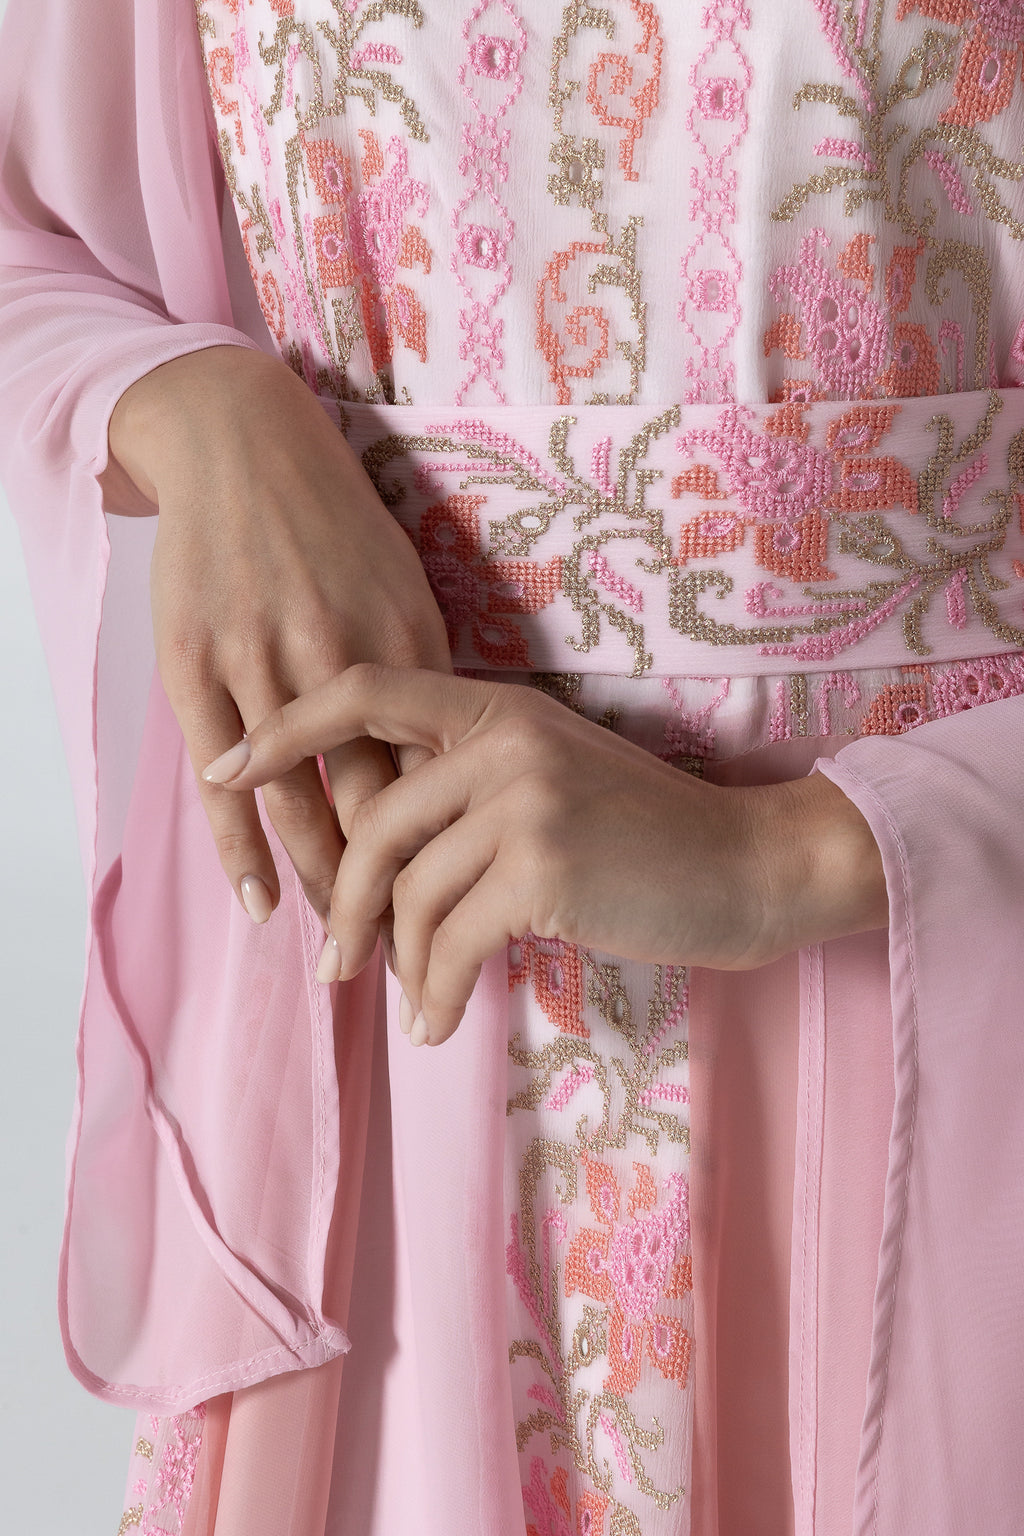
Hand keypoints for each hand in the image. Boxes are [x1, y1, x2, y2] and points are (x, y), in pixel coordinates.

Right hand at [108, 346, 450, 931]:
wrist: (240, 444)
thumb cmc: (336, 525)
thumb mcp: (405, 586)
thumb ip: (430, 675)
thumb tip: (465, 763)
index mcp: (405, 640)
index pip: (437, 775)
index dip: (453, 855)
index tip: (471, 916)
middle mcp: (336, 655)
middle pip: (377, 806)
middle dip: (397, 894)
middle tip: (414, 967)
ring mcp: (260, 661)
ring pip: (301, 804)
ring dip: (326, 889)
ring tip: (346, 955)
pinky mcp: (194, 664)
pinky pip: (225, 781)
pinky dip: (243, 851)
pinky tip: (263, 904)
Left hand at [201, 663, 888, 1043]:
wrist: (751, 864)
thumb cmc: (650, 834)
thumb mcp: (554, 779)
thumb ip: (470, 790)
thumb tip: (380, 859)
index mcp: (499, 709)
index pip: (367, 691)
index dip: (287, 727)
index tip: (227, 766)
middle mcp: (505, 741)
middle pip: (374, 823)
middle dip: (346, 904)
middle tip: (336, 965)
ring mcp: (524, 800)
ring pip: (409, 892)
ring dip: (399, 963)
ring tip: (408, 1004)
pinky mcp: (543, 870)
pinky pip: (451, 942)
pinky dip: (436, 993)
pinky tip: (439, 1023)